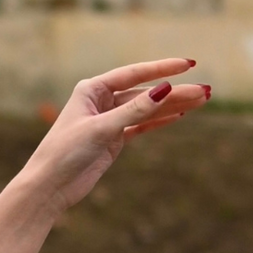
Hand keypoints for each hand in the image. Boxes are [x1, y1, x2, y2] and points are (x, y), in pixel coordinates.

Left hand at [21, 58, 210, 215]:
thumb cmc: (65, 153)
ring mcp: (107, 121)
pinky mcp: (111, 140)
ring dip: (172, 106)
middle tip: (204, 92)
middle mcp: (99, 101)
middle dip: (174, 91)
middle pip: (144, 93)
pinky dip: (158, 122)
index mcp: (91, 90)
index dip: (162, 69)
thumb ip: (134, 111)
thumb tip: (165, 89)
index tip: (188, 65)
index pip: (133, 74)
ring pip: (145, 110)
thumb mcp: (101, 129)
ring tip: (201, 101)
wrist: (48, 188)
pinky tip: (179, 115)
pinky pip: (140, 126)